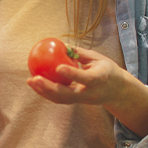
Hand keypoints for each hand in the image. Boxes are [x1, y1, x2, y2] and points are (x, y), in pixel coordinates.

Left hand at [26, 46, 147, 136]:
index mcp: (99, 79)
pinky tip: (35, 84)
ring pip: (60, 99)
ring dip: (43, 91)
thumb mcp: (98, 58)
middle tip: (34, 78)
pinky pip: (59, 99)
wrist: (117, 91)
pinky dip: (46, 93)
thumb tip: (62, 44)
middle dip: (49, 87)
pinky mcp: (76, 102)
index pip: (85, 78)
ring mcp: (82, 100)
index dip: (72, 74)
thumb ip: (80, 53)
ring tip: (30, 81)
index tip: (58, 67)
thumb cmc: (107, 70)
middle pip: (67, 94)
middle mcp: (90, 93)